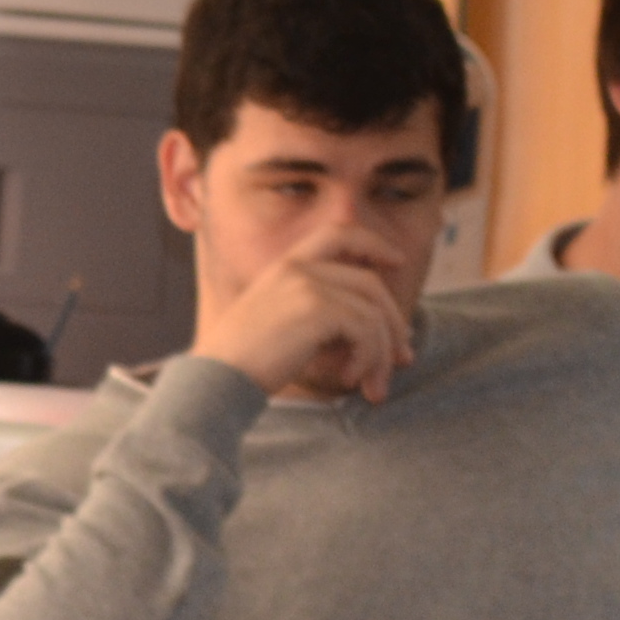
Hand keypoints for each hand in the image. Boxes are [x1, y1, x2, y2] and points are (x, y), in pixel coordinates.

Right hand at [199, 251, 415, 401]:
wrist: (216, 378)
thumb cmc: (244, 363)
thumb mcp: (278, 324)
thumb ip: (316, 313)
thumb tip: (373, 328)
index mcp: (283, 266)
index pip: (338, 233)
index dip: (373, 243)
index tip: (397, 262)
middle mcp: (296, 267)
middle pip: (369, 283)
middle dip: (394, 323)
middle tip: (403, 359)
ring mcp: (307, 285)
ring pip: (373, 312)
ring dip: (382, 354)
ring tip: (374, 386)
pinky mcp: (316, 309)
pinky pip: (366, 329)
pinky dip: (367, 359)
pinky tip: (349, 378)